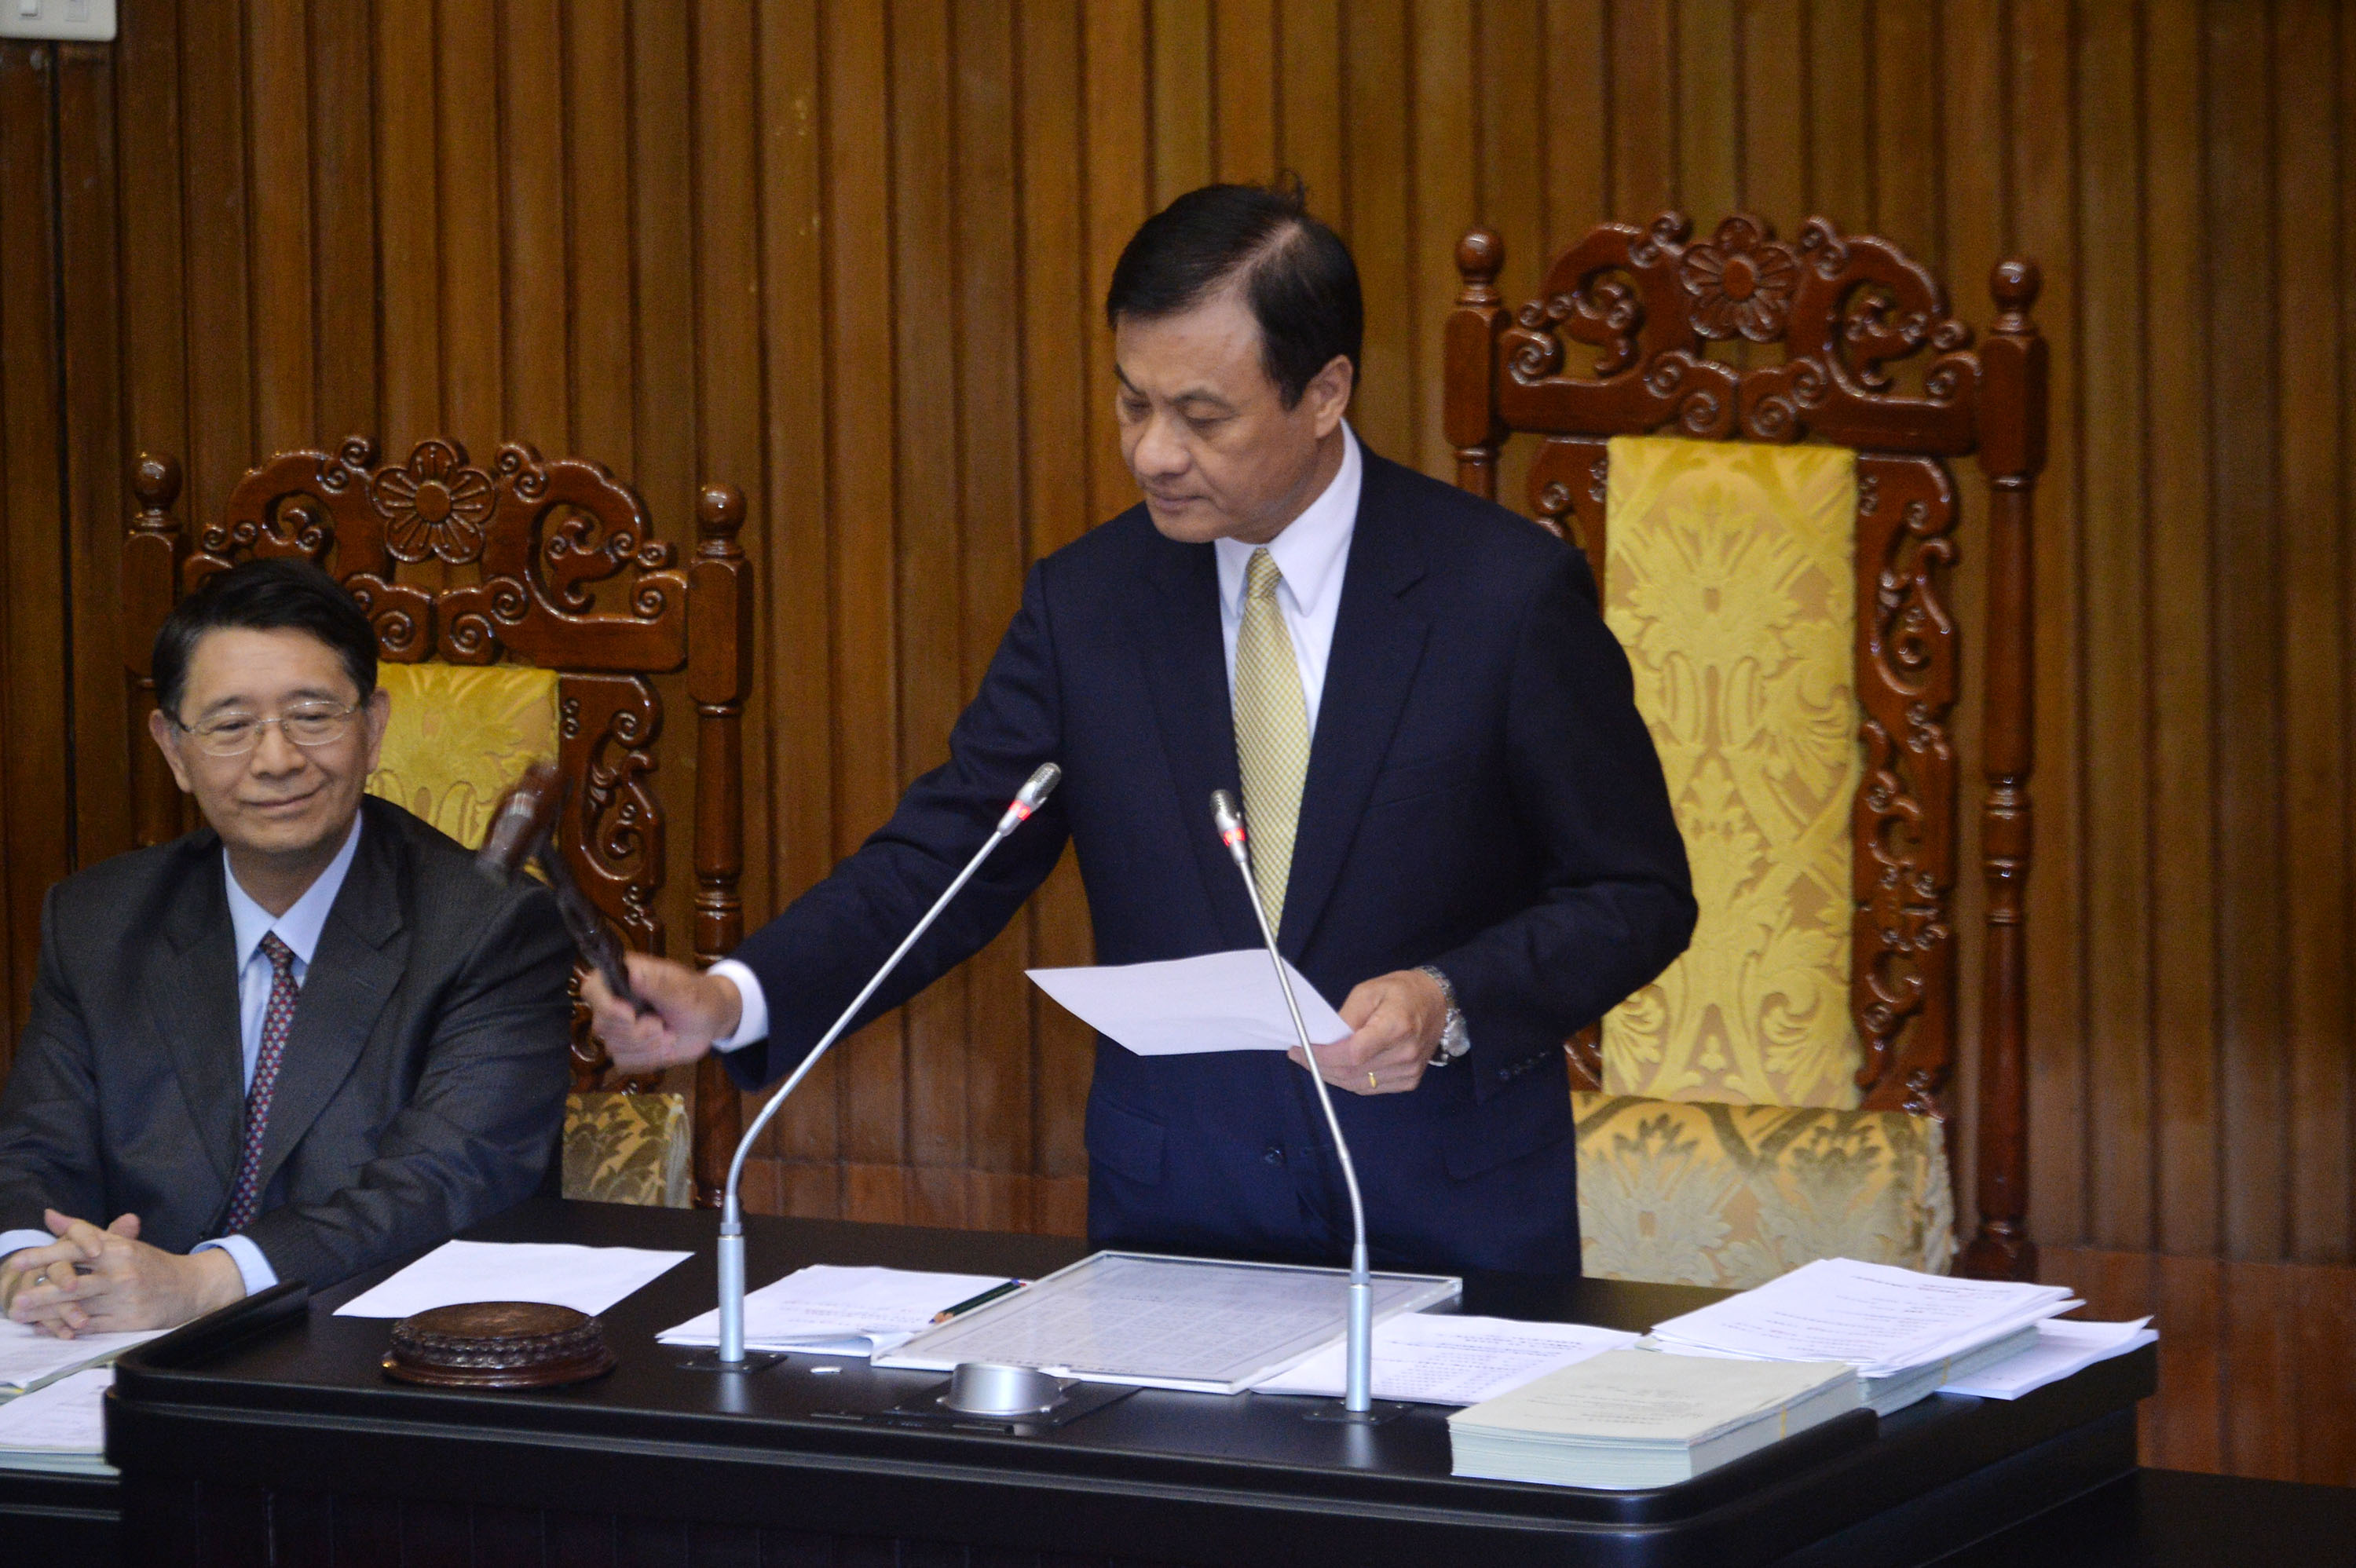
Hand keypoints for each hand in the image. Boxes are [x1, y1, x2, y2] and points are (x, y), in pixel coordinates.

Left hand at [4, 1209, 243, 1336]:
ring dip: (47, 1314)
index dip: (46, 1256)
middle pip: (75, 1284)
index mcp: (119, 1249)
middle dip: (42, 1293)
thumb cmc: (148, 1264)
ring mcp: (126, 1298)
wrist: (190, 1287)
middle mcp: (122, 1273)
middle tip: (14, 1299)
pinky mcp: (130, 1322)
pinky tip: (47, 1329)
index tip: (18, 1262)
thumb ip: (83, 1230)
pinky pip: (92, 1326)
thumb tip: (49, 1215)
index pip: (77, 1250)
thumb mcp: (121, 1242)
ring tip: (21, 1316)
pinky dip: (67, 1328)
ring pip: (80, 1308)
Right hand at [584, 952, 741, 1072]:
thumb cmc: (698, 997)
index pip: (592, 989)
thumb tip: (635, 975)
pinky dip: (648, 1059)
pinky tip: (663, 1048)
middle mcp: (615, 1001)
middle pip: (602, 1024)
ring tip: (669, 1035)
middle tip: (662, 1025)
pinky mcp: (627, 1049)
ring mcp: (619, 1027)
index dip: (605, 1005)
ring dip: (647, 1046)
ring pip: (613, 1047)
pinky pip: (624, 1062)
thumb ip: (658, 986)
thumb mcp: (684, 991)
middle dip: (636, 1032)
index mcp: (625, 977)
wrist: (710, 1020)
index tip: (630, 1015)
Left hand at [1290, 968, 1447, 1095]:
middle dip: (1319, 1066)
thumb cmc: (1401, 993)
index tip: (1301, 1048)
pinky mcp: (1409, 1081)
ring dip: (1330, 1075)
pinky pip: (1369, 1089)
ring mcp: (1409, 1071)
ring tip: (1312, 1062)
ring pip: (1357, 1084)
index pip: (1352, 1053)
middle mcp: (1405, 1054)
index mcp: (1396, 1026)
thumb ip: (1346, 1016)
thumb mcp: (1368, 991)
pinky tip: (1336, 1069)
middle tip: (1298, 1055)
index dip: (1323, 1055)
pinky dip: (1348, 1081)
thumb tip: (1324, 1039)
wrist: (1436, 1003)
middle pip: (1352, 1071)